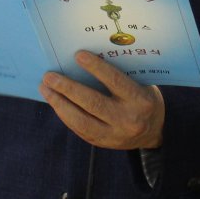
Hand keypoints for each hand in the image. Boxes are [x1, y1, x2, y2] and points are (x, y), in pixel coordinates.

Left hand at [40, 51, 164, 149]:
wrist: (153, 134)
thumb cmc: (144, 100)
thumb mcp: (142, 85)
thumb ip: (121, 75)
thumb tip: (89, 58)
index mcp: (140, 100)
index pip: (115, 82)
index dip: (95, 68)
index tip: (78, 55)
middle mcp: (127, 120)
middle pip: (92, 103)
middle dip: (68, 88)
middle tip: (50, 76)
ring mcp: (114, 135)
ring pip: (81, 120)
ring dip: (60, 103)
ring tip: (45, 88)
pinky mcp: (102, 143)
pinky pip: (79, 129)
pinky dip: (65, 114)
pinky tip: (55, 102)